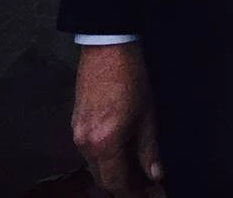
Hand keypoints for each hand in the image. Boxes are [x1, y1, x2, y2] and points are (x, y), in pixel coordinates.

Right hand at [72, 42, 163, 194]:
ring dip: (115, 173)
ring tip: (139, 172)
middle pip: (103, 179)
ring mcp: (77, 134)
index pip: (116, 183)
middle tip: (148, 187)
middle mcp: (85, 144)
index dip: (134, 193)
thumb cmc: (131, 79)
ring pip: (95, 166)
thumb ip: (149, 149)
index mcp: (104, 144)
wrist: (107, 50)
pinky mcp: (76, 124)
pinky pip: (90, 151)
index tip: (152, 194)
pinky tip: (123, 153)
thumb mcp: (147, 116)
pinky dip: (106, 158)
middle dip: (124, 187)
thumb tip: (156, 174)